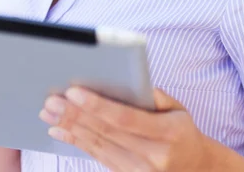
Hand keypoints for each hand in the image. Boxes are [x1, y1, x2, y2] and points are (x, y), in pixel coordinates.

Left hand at [38, 85, 215, 170]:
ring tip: (48, 112)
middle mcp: (151, 156)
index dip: (98, 106)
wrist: (195, 169)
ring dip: (70, 127)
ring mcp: (138, 171)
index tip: (75, 92)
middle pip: (106, 133)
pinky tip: (58, 130)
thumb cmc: (183, 131)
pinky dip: (76, 142)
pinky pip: (97, 157)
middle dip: (76, 115)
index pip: (125, 119)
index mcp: (167, 134)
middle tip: (52, 100)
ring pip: (97, 145)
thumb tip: (131, 81)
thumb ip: (157, 96)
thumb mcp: (179, 109)